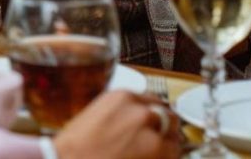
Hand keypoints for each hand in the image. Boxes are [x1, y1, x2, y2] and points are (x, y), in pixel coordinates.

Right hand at [53, 90, 179, 158]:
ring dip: (168, 148)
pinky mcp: (158, 155)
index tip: (155, 124)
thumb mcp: (97, 114)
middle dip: (165, 130)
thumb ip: (122, 112)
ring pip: (175, 139)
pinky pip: (173, 157)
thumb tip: (138, 120)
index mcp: (123, 97)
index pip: (154, 100)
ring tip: (156, 156)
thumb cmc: (76, 146)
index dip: (155, 115)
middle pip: (168, 117)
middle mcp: (141, 112)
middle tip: (159, 141)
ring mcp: (151, 135)